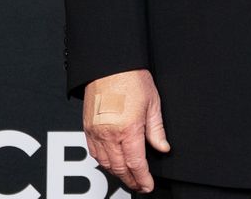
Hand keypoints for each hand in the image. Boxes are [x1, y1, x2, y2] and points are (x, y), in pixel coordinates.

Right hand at [84, 69, 170, 193]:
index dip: (143, 178)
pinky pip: (94, 153)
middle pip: (120, 168)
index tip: (148, 185)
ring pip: (105, 163)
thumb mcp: (153, 103)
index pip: (136, 163)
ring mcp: (96, 132)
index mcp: (128, 129)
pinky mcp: (87, 128)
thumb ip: (157, 130)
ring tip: (128, 177)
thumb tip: (163, 147)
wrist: (109, 65)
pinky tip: (111, 163)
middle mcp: (110, 134)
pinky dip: (104, 162)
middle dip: (131, 180)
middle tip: (139, 185)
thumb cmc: (131, 79)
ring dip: (117, 174)